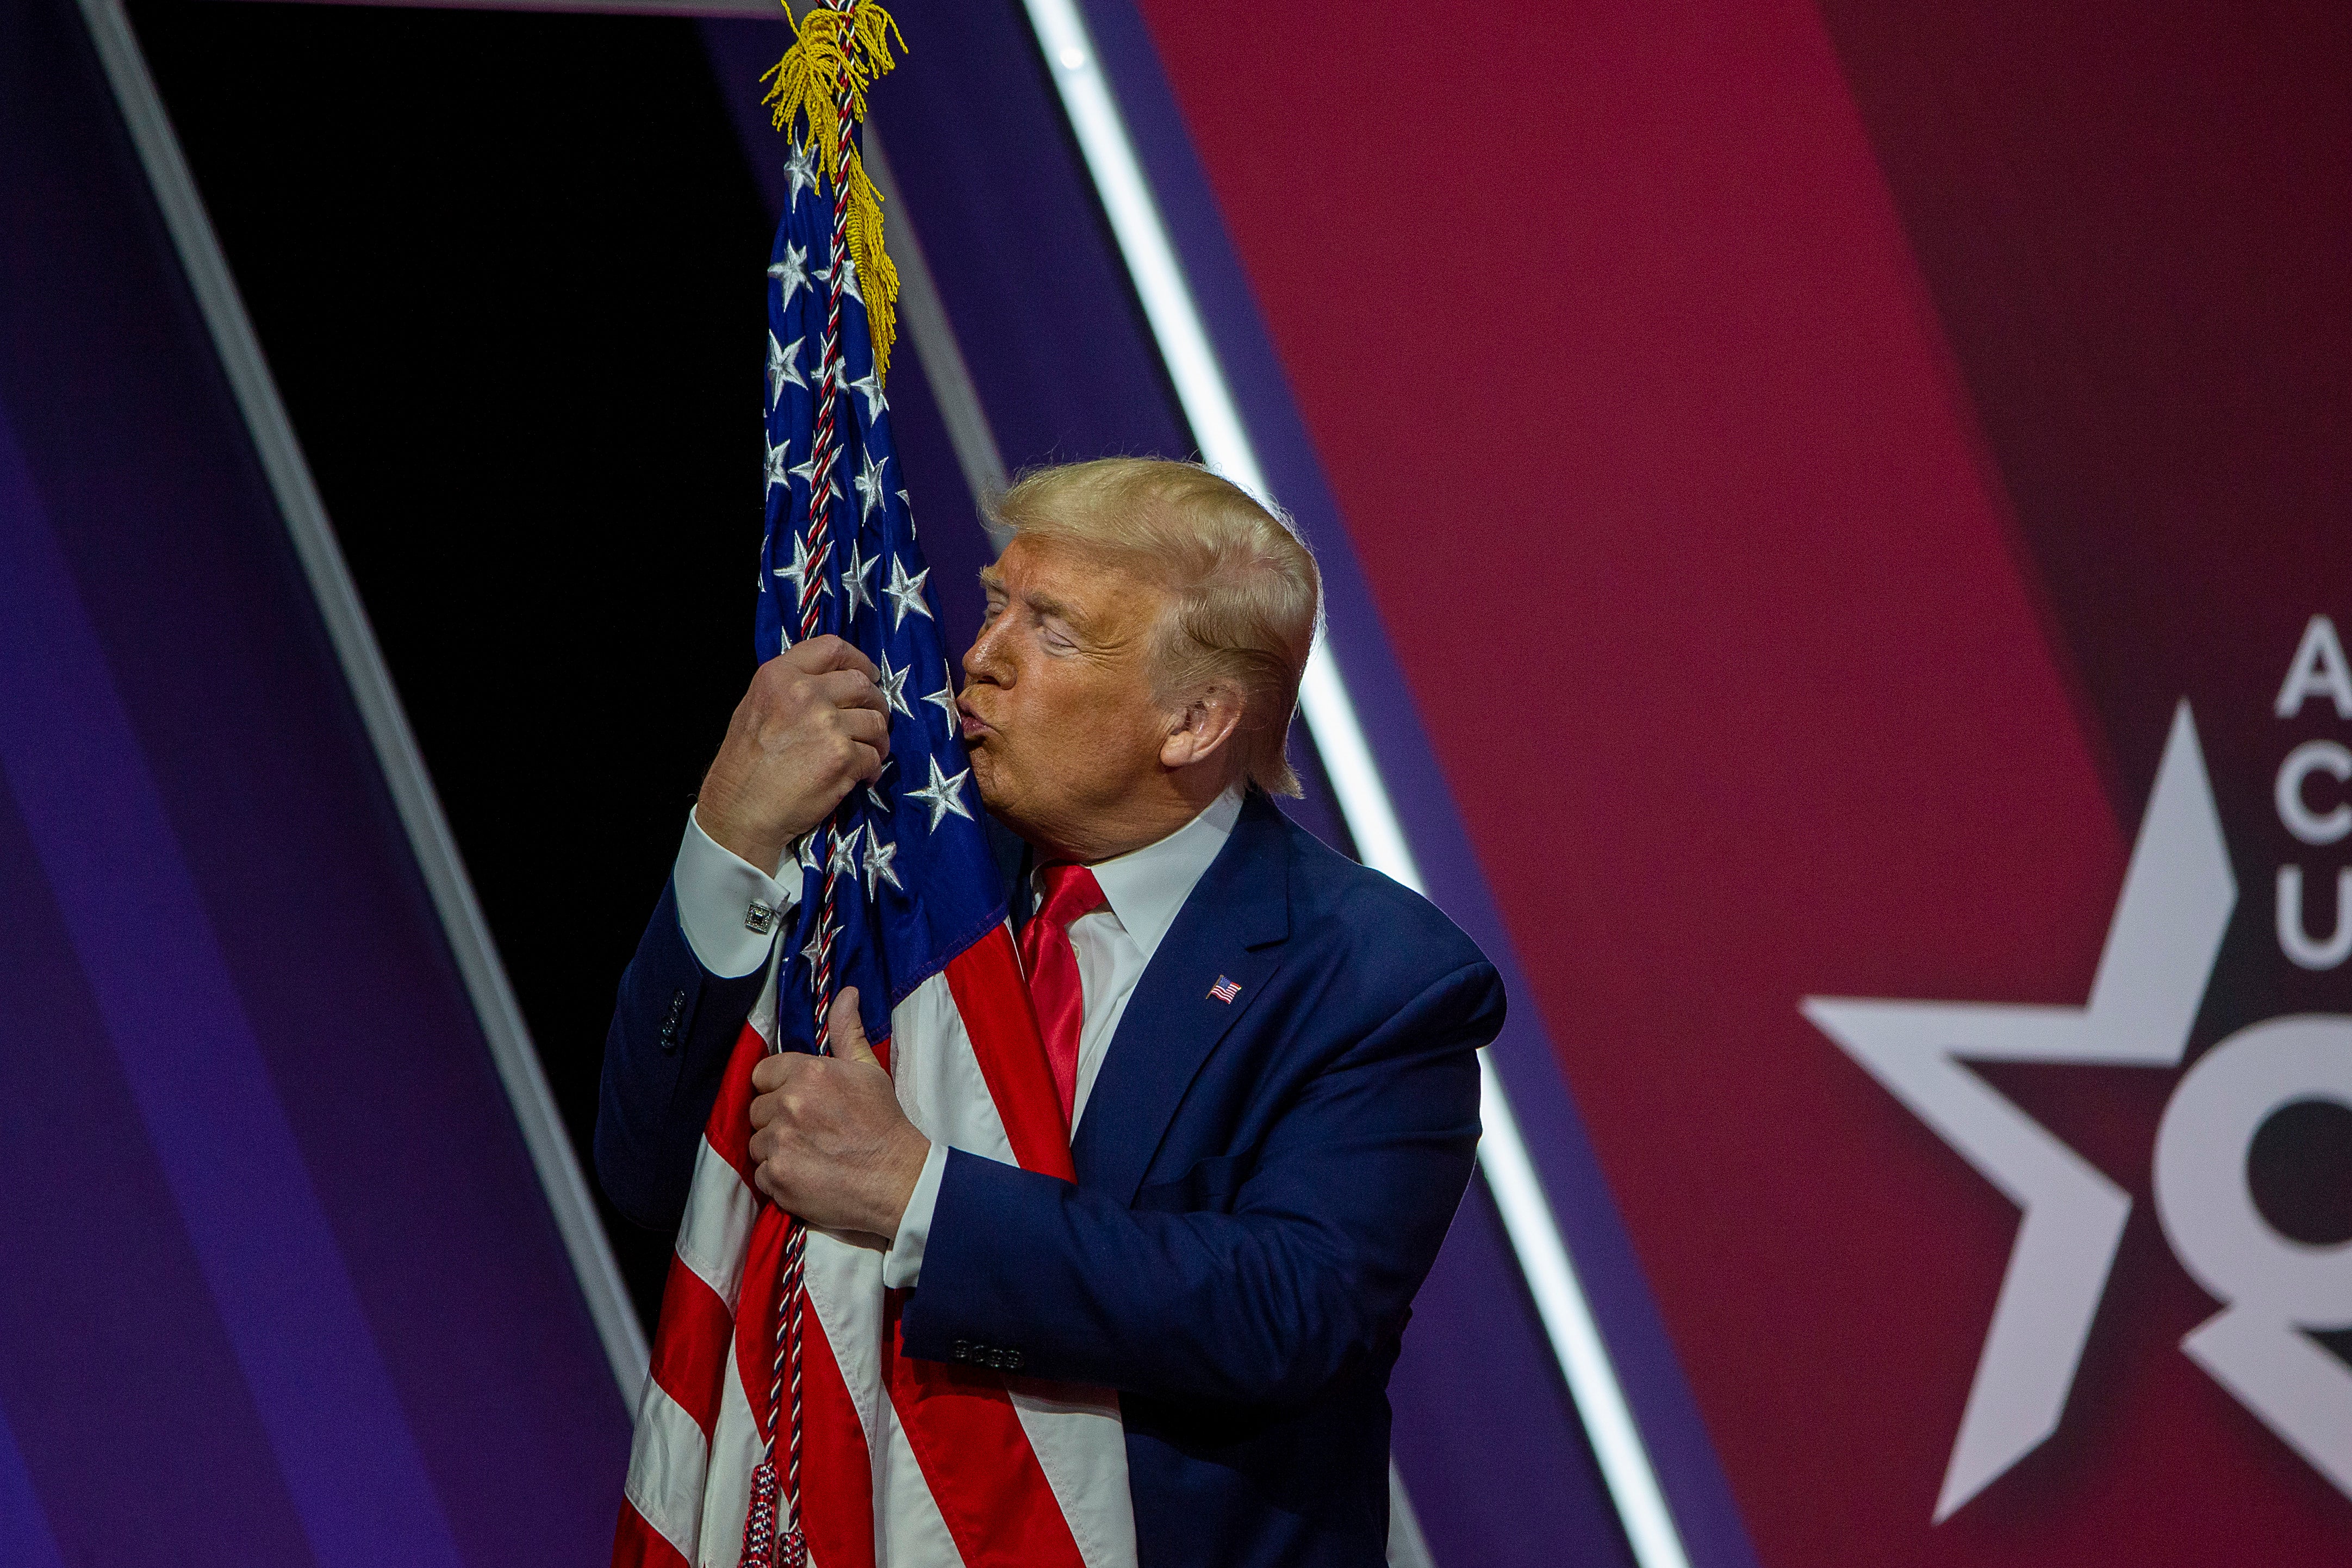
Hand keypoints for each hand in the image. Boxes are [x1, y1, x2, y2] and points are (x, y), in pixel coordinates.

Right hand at [697, 636, 889, 872]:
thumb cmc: (745, 763)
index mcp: (780, 675)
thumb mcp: (756, 706)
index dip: (858, 661)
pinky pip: (874, 755)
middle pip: (862, 684)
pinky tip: (861, 776)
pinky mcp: (843, 757)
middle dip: (875, 703)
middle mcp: (804, 693)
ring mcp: (827, 725)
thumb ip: (791, 686)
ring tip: (867, 752)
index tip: (868, 676)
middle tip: (872, 721)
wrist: (741, 810)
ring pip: (875, 721)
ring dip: (878, 739)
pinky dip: (872, 768)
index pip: (833, 648)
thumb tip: (835, 680)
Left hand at [747, 988, 928, 1239]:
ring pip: (756, 1143)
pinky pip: (761, 1174)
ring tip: (809, 1154)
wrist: (898, 1179)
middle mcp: (790, 1105)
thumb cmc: (884, 1124)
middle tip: (809, 1130)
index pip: (762, 1074)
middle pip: (758, 1110)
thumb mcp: (869, 1071)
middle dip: (777, 1120)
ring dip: (777, 1149)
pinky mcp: (778, 1177)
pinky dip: (779, 1177)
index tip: (800, 1102)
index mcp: (810, 1073)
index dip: (779, 1088)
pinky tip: (806, 1174)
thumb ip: (847, 1032)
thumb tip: (846, 994)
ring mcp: (781, 1143)